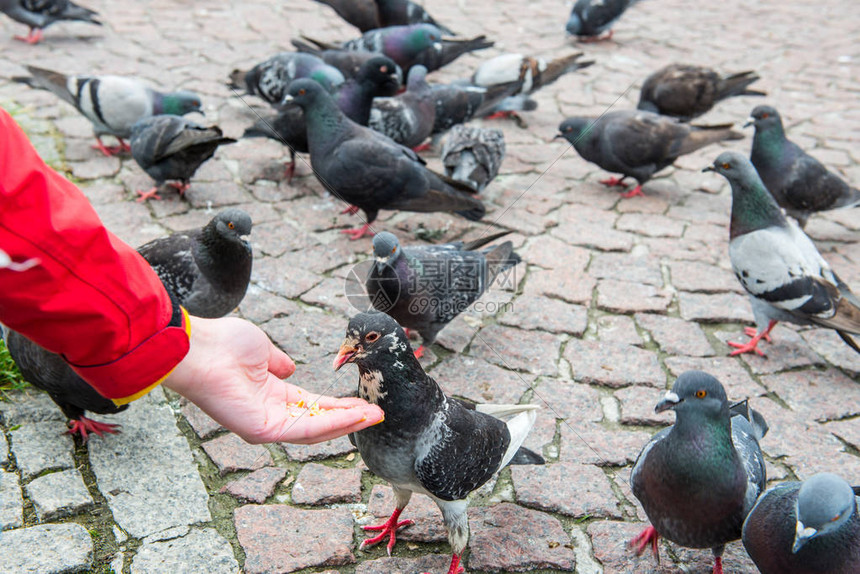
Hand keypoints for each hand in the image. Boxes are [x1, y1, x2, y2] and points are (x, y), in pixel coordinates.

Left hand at [162, 315, 383, 443]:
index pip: (313, 406)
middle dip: (350, 418)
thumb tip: (289, 368)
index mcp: (272, 396)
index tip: (364, 402)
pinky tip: (354, 415)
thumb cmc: (223, 344)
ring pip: (316, 430)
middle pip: (319, 422)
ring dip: (348, 423)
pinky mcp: (262, 430)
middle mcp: (271, 414)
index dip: (340, 405)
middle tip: (378, 413)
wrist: (199, 348)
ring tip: (374, 415)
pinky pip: (304, 429)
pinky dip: (332, 424)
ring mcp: (266, 425)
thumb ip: (278, 362)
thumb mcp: (262, 351)